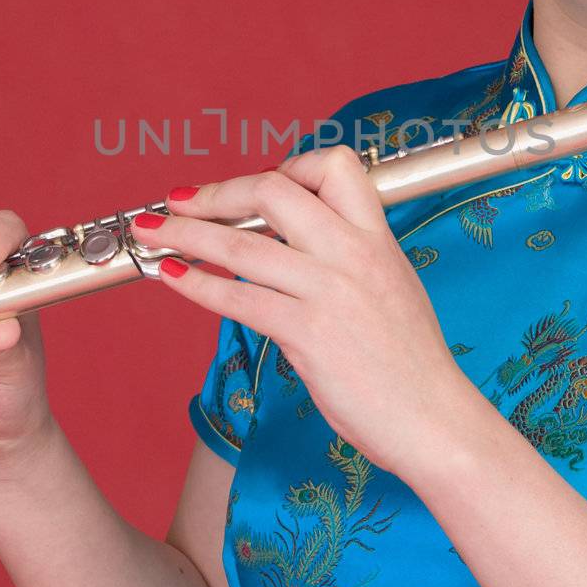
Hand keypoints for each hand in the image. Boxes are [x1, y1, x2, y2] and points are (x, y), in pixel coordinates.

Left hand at [140, 146, 476, 478]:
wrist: (434, 420)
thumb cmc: (411, 363)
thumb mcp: (391, 286)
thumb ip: (347, 258)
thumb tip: (291, 247)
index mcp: (377, 237)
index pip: (332, 166)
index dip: (284, 166)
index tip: (251, 187)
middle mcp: (354, 254)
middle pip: (273, 192)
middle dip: (215, 193)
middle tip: (179, 201)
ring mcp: (331, 293)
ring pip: (243, 246)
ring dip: (186, 235)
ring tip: (152, 232)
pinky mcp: (309, 335)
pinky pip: (239, 299)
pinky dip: (197, 285)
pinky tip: (173, 278)